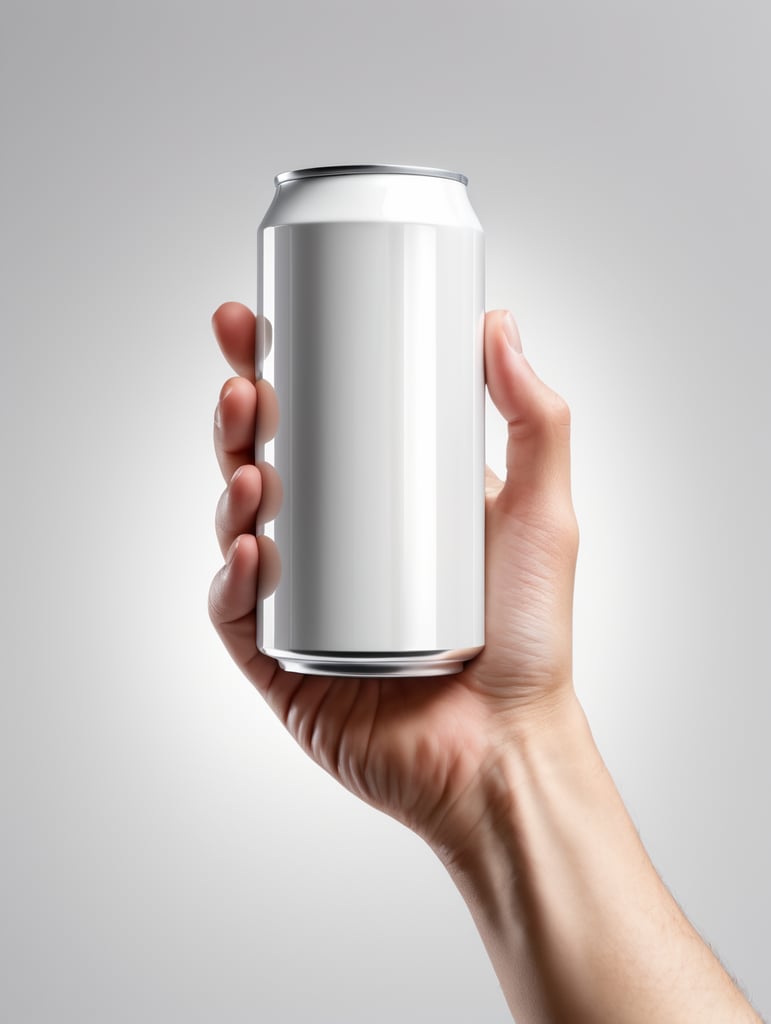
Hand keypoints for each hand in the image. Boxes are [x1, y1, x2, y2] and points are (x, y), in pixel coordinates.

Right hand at [209, 302, 578, 857]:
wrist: (505, 751)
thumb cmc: (529, 641)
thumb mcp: (544, 515)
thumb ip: (536, 420)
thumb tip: (499, 326)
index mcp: (384, 507)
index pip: (317, 427)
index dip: (277, 375)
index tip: (257, 326)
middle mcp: (336, 551)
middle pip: (267, 467)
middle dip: (240, 419)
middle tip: (244, 382)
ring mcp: (304, 605)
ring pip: (240, 531)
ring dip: (229, 486)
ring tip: (252, 460)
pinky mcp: (281, 662)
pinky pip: (238, 613)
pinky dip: (233, 578)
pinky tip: (249, 547)